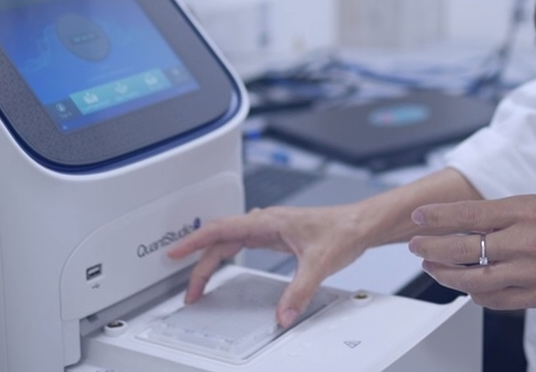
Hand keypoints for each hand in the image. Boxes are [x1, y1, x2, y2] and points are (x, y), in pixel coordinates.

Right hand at [167, 203, 370, 327]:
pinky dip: (228, 253)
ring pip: (231, 240)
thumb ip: (299, 292)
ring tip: (200, 281)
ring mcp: (271, 227)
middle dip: (200, 262)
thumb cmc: (342, 230)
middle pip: (221, 238)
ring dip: (213, 258)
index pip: (221, 229)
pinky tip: (227, 262)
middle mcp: (266, 221)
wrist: (360, 223)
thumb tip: (283, 314)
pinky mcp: (278, 235)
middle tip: (189, 289)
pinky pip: (243, 242)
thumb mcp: (318, 263)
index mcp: (268, 221)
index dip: (194, 241)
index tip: (175, 252)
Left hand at [408, 193, 535, 310]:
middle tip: (415, 244)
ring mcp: (531, 272)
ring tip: (433, 267)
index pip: (470, 214)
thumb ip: (508, 211)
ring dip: (447, 273)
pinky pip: (497, 300)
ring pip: (475, 279)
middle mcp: (525, 242)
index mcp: (526, 211)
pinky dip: (476, 294)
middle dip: (433, 246)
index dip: (439, 216)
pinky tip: (467, 287)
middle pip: (465, 247)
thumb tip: (472, 219)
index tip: (419, 217)